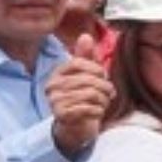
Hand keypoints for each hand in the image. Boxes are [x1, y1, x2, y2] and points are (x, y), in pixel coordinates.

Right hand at [47, 34, 113, 156]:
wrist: (75, 125)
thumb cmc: (82, 96)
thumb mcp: (85, 75)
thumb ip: (86, 57)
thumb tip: (85, 36)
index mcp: (57, 73)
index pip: (79, 63)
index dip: (96, 69)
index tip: (103, 76)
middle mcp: (52, 86)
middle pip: (88, 80)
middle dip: (105, 87)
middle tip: (109, 93)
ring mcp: (55, 101)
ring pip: (91, 95)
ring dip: (103, 100)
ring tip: (104, 102)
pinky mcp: (61, 115)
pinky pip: (88, 109)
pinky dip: (99, 111)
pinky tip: (98, 112)